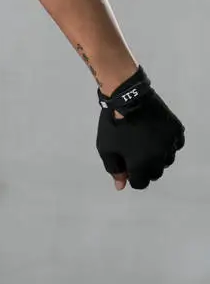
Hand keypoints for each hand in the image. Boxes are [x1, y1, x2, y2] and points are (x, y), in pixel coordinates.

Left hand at [96, 69, 183, 191]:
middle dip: (145, 168)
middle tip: (135, 153)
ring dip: (158, 157)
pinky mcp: (176, 130)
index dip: (132, 176)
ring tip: (146, 143)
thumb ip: (114, 169)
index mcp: (141, 164)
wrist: (127, 96)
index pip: (140, 183)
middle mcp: (159, 157)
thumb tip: (121, 186)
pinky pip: (176, 145)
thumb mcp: (106, 149)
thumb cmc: (113, 125)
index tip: (127, 165)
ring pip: (167, 160)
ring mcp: (170, 143)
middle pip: (155, 173)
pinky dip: (168, 144)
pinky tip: (156, 136)